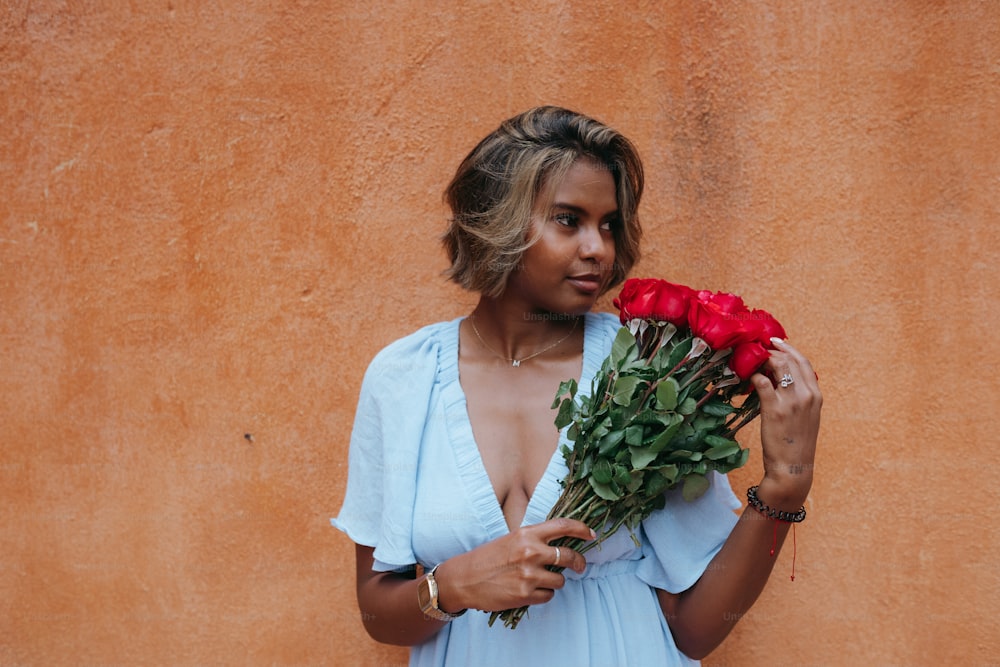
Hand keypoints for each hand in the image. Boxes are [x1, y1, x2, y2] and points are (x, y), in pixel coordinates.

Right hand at [434, 518, 593, 612]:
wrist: (464, 579)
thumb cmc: (487, 558)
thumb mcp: (511, 539)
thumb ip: (534, 540)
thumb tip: (560, 544)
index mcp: (526, 533)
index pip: (563, 526)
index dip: (582, 529)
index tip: (591, 534)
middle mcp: (530, 552)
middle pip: (569, 557)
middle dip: (579, 563)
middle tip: (580, 566)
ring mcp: (529, 574)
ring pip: (561, 580)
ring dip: (555, 581)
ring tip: (539, 580)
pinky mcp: (526, 594)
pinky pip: (549, 596)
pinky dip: (544, 594)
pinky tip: (530, 591)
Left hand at [750, 338, 821, 508]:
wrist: (792, 467)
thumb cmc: (796, 443)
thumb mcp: (806, 417)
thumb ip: (799, 398)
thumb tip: (780, 380)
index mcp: (816, 395)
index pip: (804, 362)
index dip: (789, 349)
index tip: (777, 343)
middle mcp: (807, 394)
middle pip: (790, 360)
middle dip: (773, 350)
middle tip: (759, 348)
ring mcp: (791, 401)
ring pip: (777, 366)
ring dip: (762, 359)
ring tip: (751, 360)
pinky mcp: (774, 409)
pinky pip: (761, 383)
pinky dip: (753, 376)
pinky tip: (747, 378)